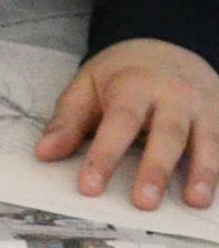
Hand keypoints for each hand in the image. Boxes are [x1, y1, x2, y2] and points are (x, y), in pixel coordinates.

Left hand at [35, 38, 218, 209]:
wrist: (165, 45)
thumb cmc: (120, 74)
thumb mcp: (86, 86)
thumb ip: (67, 121)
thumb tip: (44, 154)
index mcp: (135, 86)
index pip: (119, 123)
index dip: (105, 156)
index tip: (90, 187)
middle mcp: (175, 94)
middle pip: (168, 133)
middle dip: (156, 169)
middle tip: (144, 203)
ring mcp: (205, 104)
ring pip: (208, 138)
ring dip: (204, 170)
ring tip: (195, 201)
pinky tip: (217, 191)